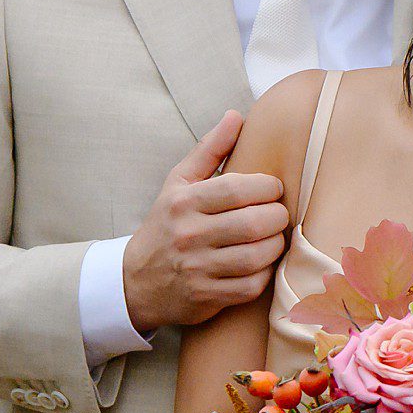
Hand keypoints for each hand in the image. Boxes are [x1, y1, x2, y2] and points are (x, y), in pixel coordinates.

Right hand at [123, 112, 288, 329]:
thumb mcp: (178, 183)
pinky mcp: (206, 297)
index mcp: (183, 202)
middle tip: (277, 214)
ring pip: (257, 256)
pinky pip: (251, 286)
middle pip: (253, 223)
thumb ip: (210, 149)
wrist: (135, 281)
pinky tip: (261, 263)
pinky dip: (264, 273)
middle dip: (277, 216)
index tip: (273, 189)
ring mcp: (197, 269)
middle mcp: (189, 235)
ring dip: (275, 245)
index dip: (267, 187)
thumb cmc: (166, 224)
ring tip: (272, 236)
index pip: (238, 189)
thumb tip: (236, 116)